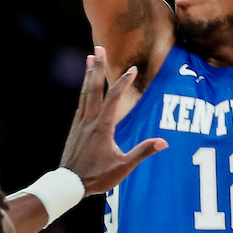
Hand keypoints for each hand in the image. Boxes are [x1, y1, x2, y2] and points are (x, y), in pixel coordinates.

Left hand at [60, 47, 166, 194]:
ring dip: (88, 74)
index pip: (114, 99)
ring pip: (85, 93)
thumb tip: (164, 142)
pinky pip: (81, 103)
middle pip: (94, 88)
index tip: (132, 69)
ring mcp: (80, 122)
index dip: (124, 83)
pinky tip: (86, 86)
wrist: (69, 183)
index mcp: (103, 127)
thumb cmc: (98, 176)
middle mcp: (89, 120)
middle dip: (97, 67)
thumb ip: (142, 151)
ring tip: (89, 58)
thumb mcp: (123, 166)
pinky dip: (84, 90)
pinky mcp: (75, 128)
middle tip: (99, 48)